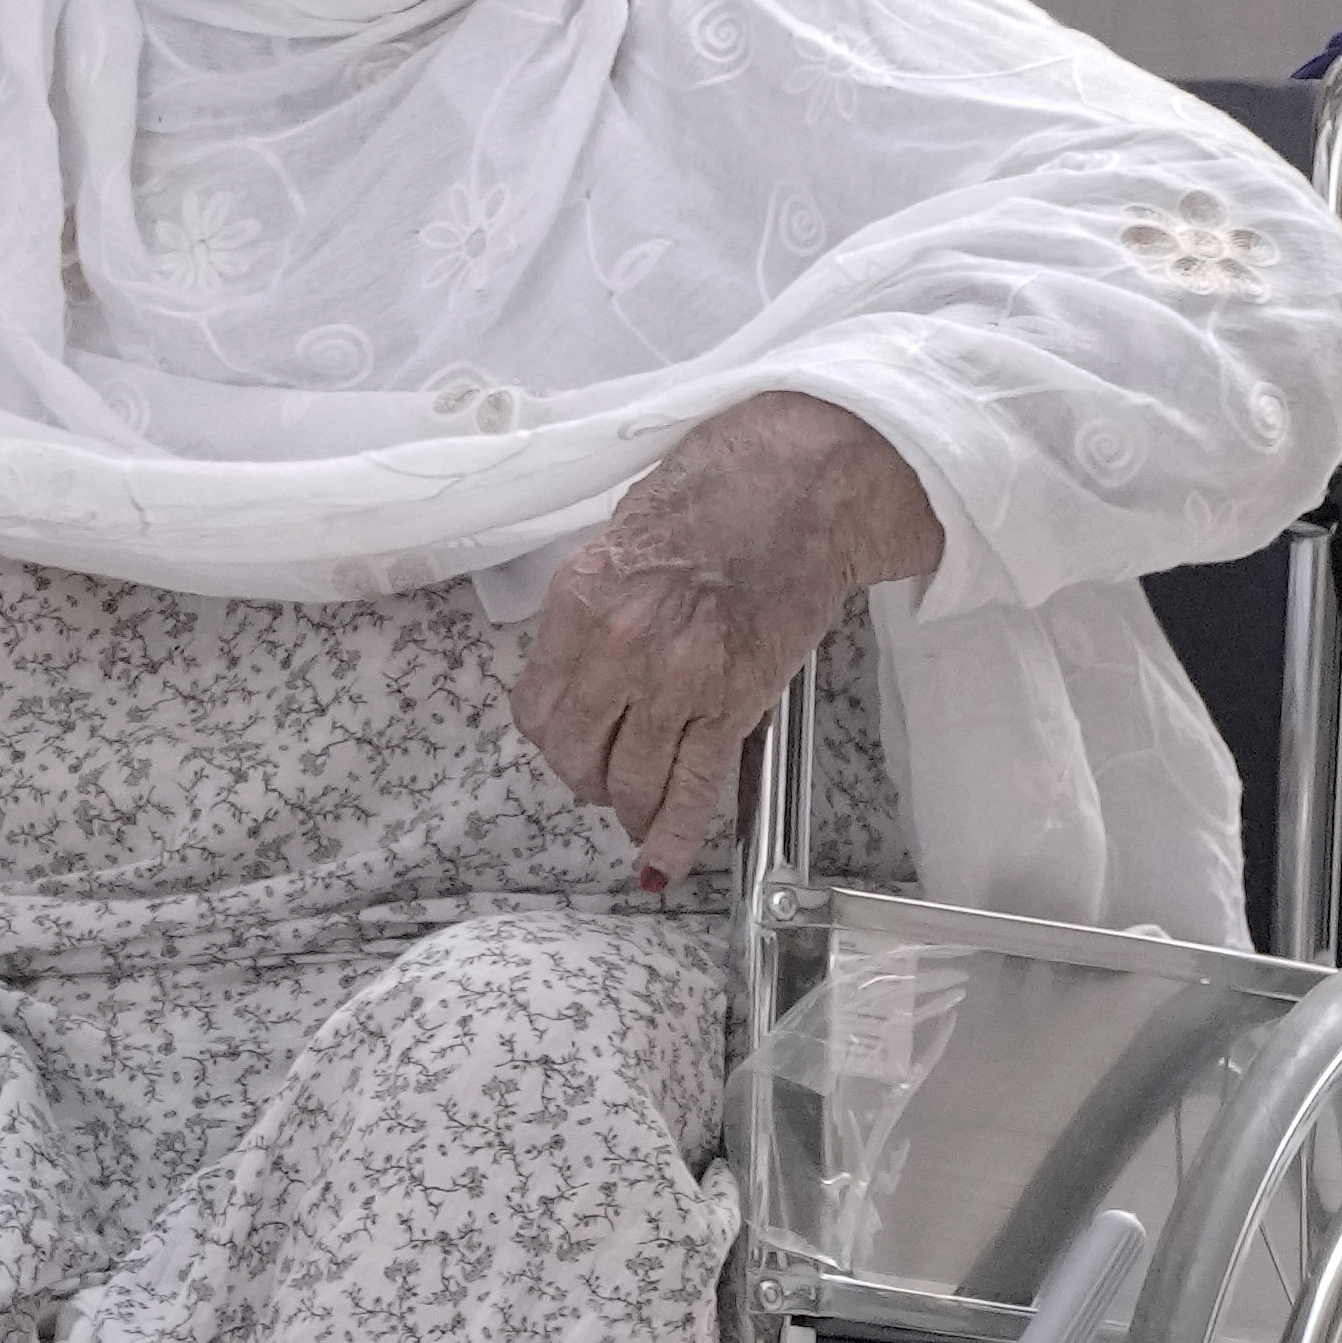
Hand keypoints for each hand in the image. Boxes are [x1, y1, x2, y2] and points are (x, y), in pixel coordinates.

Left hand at [510, 393, 943, 881]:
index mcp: (582, 598)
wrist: (805, 481)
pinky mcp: (735, 704)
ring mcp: (678, 682)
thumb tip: (580, 667)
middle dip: (584, 775)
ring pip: (629, 781)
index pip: (536, 705)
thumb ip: (594, 608)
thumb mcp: (621, 536)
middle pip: (574, 753)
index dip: (551, 733)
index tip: (566, 737)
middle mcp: (620, 646)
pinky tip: (661, 861)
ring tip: (635, 806)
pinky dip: (675, 835)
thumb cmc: (718, 489)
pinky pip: (694, 789)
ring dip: (627, 804)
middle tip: (600, 774)